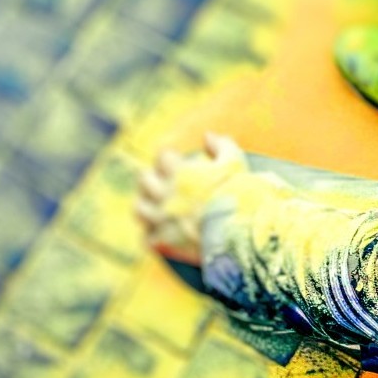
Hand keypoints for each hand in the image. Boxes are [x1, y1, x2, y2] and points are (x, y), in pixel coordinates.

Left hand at [135, 133, 248, 265]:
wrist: (237, 230)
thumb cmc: (237, 193)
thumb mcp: (235, 162)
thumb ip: (222, 145)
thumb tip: (207, 135)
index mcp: (180, 173)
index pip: (162, 157)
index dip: (167, 158)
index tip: (173, 160)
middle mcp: (165, 193)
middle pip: (144, 180)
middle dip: (150, 178)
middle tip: (159, 181)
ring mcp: (162, 218)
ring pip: (139, 208)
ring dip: (146, 205)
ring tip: (154, 206)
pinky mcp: (164, 241)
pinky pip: (148, 238)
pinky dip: (153, 236)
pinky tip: (160, 235)